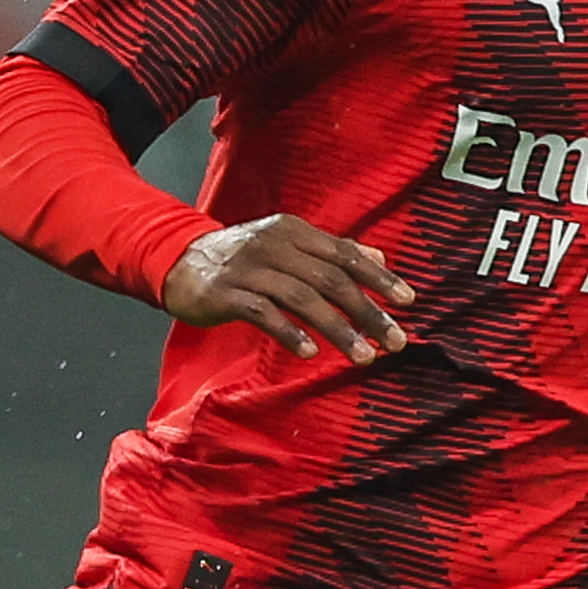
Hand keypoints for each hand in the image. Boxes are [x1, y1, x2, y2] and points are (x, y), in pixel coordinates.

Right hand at [164, 215, 414, 361]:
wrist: (179, 263)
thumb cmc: (243, 260)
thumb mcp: (288, 247)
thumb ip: (332, 252)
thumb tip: (381, 256)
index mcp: (294, 231)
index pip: (345, 254)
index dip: (379, 278)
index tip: (408, 302)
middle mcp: (275, 245)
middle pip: (331, 279)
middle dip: (367, 311)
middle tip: (395, 341)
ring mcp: (250, 268)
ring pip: (303, 299)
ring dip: (338, 329)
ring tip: (363, 356)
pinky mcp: (227, 293)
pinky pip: (264, 313)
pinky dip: (290, 333)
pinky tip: (311, 353)